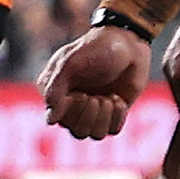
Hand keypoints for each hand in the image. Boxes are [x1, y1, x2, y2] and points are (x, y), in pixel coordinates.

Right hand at [38, 24, 150, 140]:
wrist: (129, 42)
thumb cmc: (96, 48)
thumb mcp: (70, 63)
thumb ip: (55, 90)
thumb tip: (50, 120)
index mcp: (57, 92)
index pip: (56, 119)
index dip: (69, 112)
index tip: (79, 94)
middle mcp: (74, 105)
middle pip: (77, 132)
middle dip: (89, 116)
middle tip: (96, 97)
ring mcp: (96, 110)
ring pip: (96, 135)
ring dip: (104, 117)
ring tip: (108, 98)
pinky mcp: (115, 112)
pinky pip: (113, 130)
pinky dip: (117, 116)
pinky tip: (118, 98)